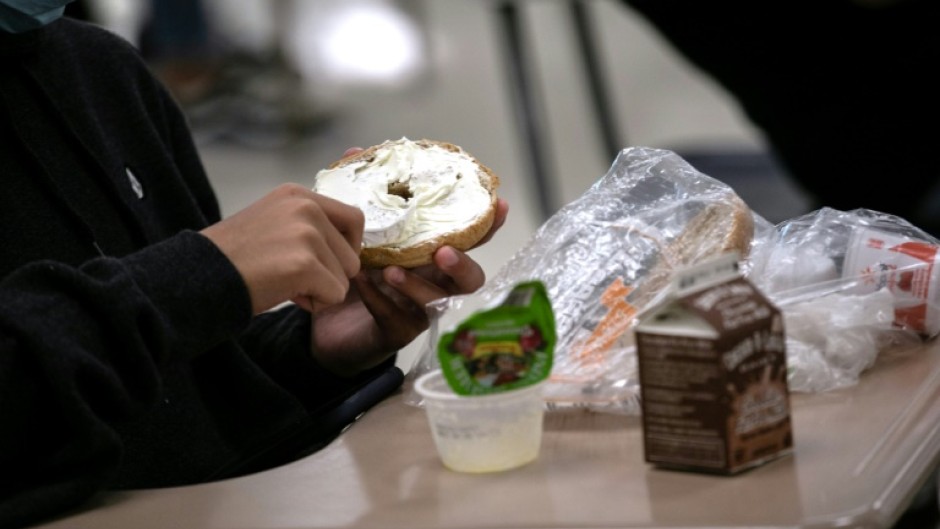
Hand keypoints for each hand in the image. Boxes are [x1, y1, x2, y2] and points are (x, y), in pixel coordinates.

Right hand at [201, 183, 363, 313]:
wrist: (198, 277)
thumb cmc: (234, 259)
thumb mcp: (273, 223)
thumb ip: (308, 226)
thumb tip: (350, 248)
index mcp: (298, 195)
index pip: (354, 219)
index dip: (345, 247)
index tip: (322, 261)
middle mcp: (306, 207)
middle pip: (352, 254)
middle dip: (329, 274)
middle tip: (291, 276)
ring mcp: (306, 233)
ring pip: (345, 277)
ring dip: (320, 289)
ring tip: (283, 282)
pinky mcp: (305, 263)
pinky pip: (335, 295)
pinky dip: (314, 303)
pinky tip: (284, 293)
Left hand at [311, 194, 509, 376]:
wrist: (324, 313)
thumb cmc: (350, 266)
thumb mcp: (353, 227)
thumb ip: (359, 193)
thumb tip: (354, 152)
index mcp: (433, 253)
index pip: (470, 238)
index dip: (489, 224)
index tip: (500, 205)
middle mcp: (435, 282)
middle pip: (470, 280)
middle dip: (461, 265)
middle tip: (442, 252)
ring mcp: (419, 310)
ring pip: (436, 302)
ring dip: (417, 284)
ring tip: (391, 270)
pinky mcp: (396, 332)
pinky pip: (397, 318)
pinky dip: (380, 299)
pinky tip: (362, 283)